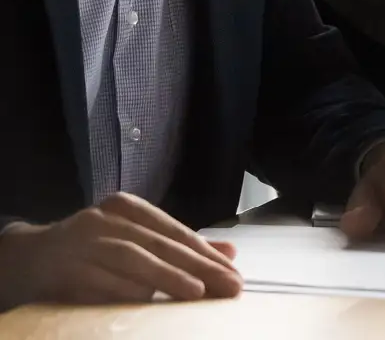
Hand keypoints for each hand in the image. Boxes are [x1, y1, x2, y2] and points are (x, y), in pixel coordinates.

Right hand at [0, 193, 242, 308]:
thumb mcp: (133, 242)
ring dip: (167, 275)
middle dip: (199, 266)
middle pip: (161, 243)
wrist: (25, 258)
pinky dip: (124, 289)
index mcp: (128, 208)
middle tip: (230, 285)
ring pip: (133, 257)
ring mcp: (83, 241)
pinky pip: (98, 278)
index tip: (235, 273)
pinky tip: (148, 300)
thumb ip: (177, 247)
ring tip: (197, 292)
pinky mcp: (63, 266)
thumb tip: (229, 254)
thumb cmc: (88, 251)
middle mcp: (106, 219)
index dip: (207, 254)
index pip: (175, 231)